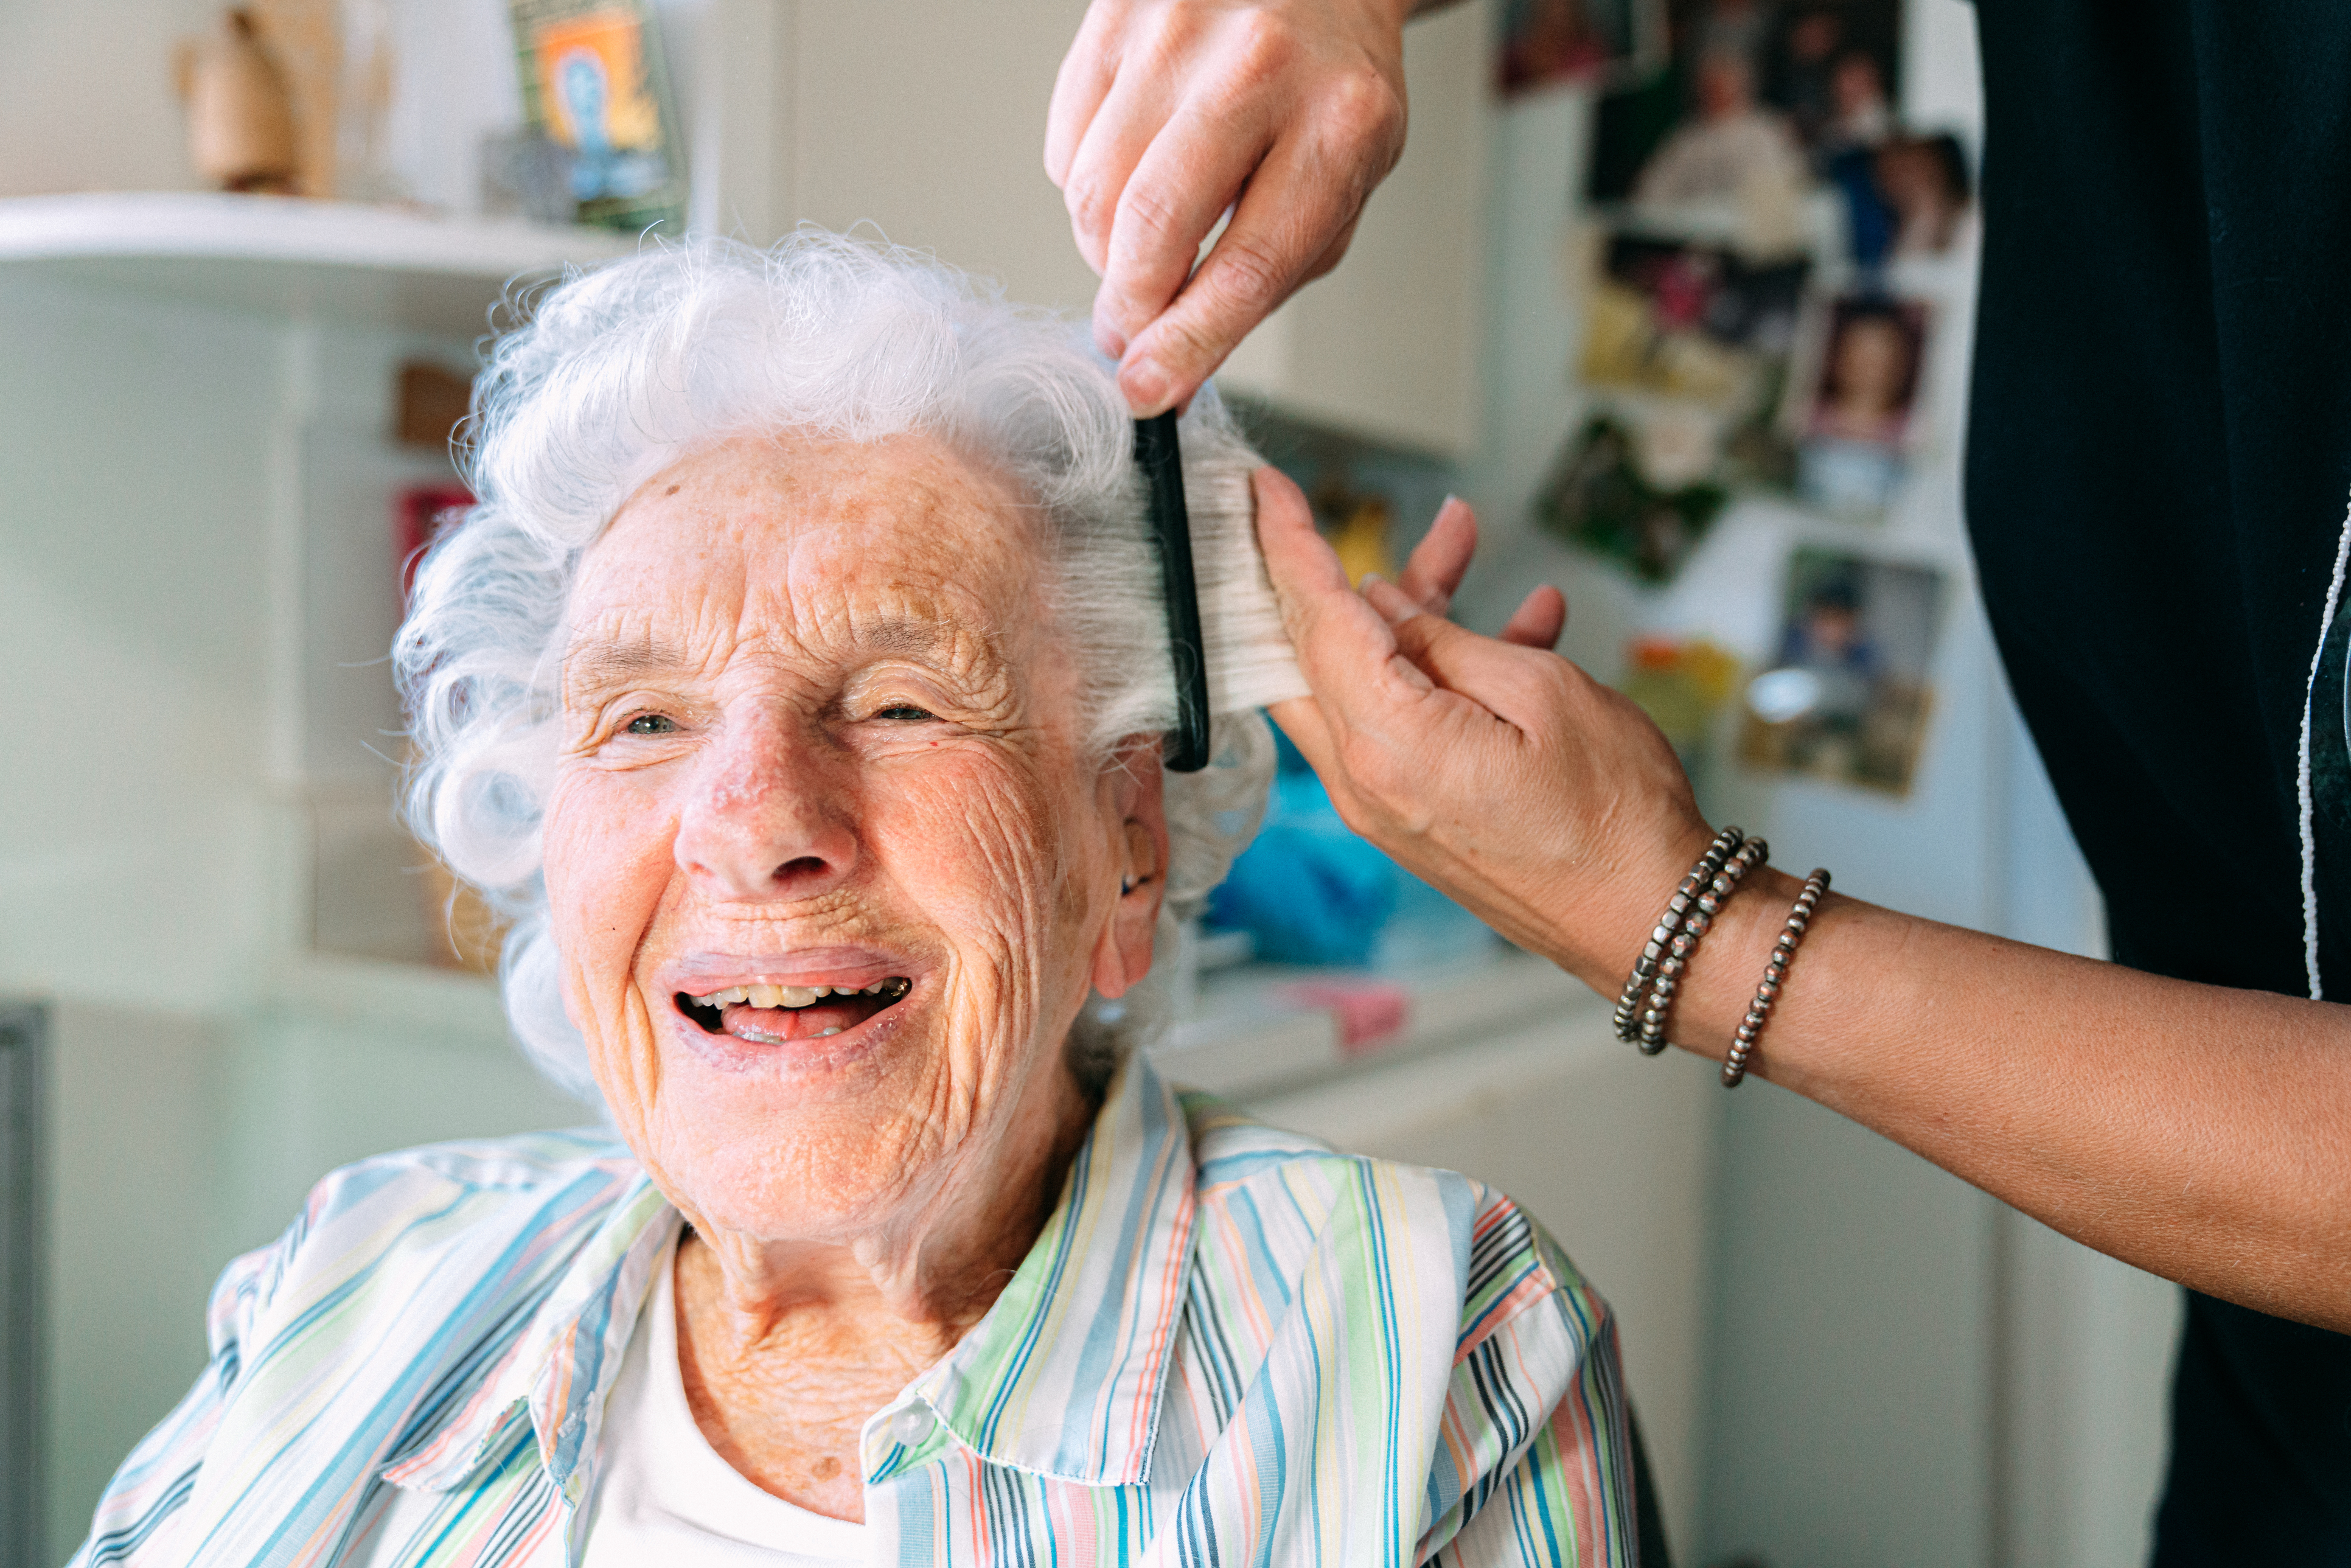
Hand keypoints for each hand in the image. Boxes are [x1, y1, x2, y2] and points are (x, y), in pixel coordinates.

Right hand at [1046, 0, 1416, 414]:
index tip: (1148, 390)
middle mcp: (1260, 65)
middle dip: (1129, 307)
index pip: (1249, 265)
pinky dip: (1086, 189)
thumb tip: (1172, 365)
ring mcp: (1178, 28)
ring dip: (1104, 253)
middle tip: (1127, 338)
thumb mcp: (1339, 188)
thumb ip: (1264, 277)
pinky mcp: (1116, 14)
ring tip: (1143, 248)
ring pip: (1093, 189)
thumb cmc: (1331, 95)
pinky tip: (1132, 175)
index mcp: (1341, 124)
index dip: (1188, 342)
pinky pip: (1067, 146)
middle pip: (1153, 223)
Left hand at [1252, 467, 1713, 985]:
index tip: (1264, 491)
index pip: (1309, 621)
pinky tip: (1519, 624)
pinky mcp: (1414, 816)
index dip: (1286, 545)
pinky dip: (1442, 671)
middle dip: (1340, 571)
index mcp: (1387, 743)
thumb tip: (1378, 604)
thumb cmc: (1614, 818)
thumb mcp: (1541, 692)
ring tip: (1467, 540)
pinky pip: (1404, 723)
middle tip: (1365, 514)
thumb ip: (1444, 642)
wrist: (1653, 923)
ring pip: (1362, 680)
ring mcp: (1386, 804)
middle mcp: (1365, 781)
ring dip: (1410, 611)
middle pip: (1312, 654)